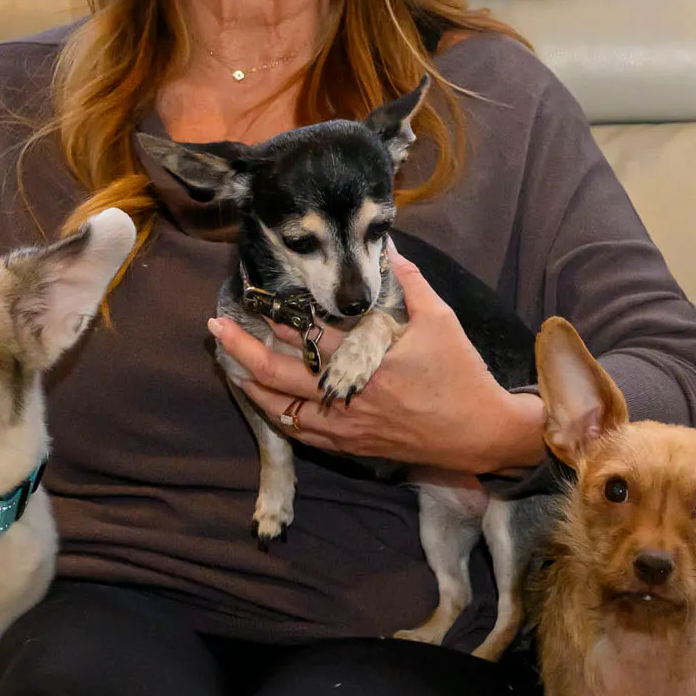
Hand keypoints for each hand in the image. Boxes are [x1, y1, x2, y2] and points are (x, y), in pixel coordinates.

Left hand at [209, 247, 545, 473]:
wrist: (479, 433)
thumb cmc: (461, 375)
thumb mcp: (441, 320)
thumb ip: (410, 283)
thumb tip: (389, 249)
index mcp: (370, 363)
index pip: (312, 338)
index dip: (279, 318)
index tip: (255, 300)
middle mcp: (350, 397)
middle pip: (282, 376)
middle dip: (244, 351)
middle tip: (216, 331)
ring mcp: (348, 427)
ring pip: (284, 411)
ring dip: (254, 387)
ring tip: (231, 366)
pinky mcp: (353, 446)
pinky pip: (304, 435)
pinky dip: (280, 416)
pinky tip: (267, 402)